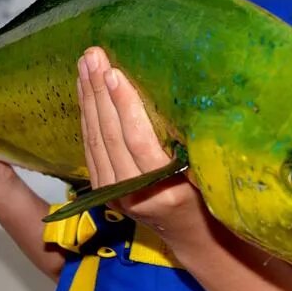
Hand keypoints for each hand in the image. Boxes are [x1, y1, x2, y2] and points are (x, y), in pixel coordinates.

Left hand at [77, 47, 206, 234]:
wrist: (188, 234)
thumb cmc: (206, 196)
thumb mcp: (206, 172)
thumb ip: (189, 142)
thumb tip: (179, 92)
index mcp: (164, 188)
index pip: (137, 139)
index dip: (123, 104)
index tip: (114, 72)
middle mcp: (133, 193)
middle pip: (109, 135)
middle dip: (99, 92)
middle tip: (93, 56)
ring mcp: (113, 193)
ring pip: (95, 139)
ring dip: (88, 98)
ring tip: (85, 64)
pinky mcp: (102, 189)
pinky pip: (90, 147)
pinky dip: (86, 115)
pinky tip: (85, 91)